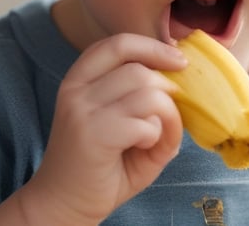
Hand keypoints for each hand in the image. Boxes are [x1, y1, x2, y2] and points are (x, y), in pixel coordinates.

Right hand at [0, 33, 186, 224]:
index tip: (178, 61)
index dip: (152, 47)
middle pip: (138, 68)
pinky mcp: (92, 134)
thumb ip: (151, 106)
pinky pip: (144, 123)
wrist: (64, 204)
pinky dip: (155, 136)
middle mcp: (76, 89)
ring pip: (146, 92)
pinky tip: (142, 148)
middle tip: (168, 115)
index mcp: (81, 79)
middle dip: (166, 89)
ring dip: (164, 115)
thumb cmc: (101, 167)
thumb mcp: (129, 129)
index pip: (118, 43)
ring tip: (153, 136)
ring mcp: (82, 110)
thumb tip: (184, 90)